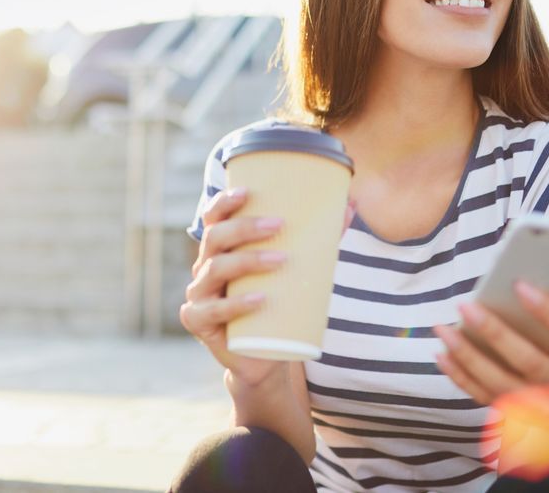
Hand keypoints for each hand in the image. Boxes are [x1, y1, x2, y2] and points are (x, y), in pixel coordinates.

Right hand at [180, 188, 355, 387]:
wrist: (264, 356)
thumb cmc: (278, 306)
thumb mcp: (295, 271)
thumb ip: (319, 240)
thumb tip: (350, 207)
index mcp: (222, 250)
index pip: (215, 219)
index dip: (224, 202)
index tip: (247, 191)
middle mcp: (205, 267)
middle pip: (215, 238)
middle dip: (245, 228)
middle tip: (279, 225)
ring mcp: (199, 295)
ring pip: (215, 269)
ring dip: (248, 261)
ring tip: (280, 260)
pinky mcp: (199, 321)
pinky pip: (215, 310)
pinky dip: (238, 304)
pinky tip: (260, 299)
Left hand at [433, 281, 548, 469]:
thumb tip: (520, 287)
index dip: (547, 310)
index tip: (519, 284)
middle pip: (527, 360)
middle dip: (494, 332)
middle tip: (466, 306)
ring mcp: (536, 407)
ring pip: (497, 381)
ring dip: (466, 354)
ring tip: (443, 329)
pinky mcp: (512, 417)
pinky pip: (480, 395)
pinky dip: (459, 375)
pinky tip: (442, 354)